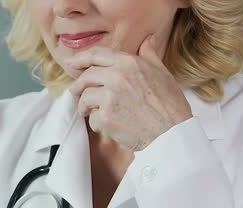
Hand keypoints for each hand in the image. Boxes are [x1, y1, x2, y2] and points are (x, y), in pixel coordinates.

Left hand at [66, 34, 192, 150]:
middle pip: (86, 76)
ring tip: (89, 112)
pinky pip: (92, 118)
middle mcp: (117, 77)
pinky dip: (97, 124)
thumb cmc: (169, 104)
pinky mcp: (106, 118)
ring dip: (85, 106)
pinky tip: (107, 126)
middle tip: (77, 92)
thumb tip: (147, 40)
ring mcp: (110, 98)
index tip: (71, 63)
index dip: (80, 58)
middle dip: (78, 85)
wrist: (171, 133)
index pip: (97, 55)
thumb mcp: (162, 73)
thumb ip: (150, 55)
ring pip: (85, 98)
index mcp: (129, 63)